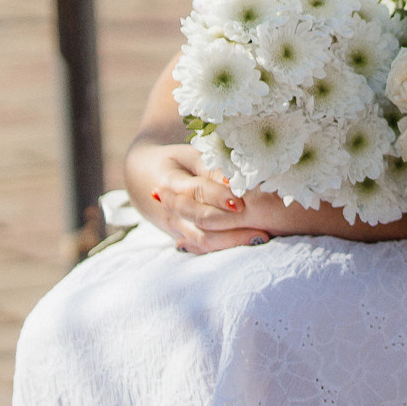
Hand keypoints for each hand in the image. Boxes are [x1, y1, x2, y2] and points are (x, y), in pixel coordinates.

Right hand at [124, 139, 270, 253]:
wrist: (143, 179)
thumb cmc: (177, 163)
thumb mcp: (192, 157)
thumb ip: (212, 168)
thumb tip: (237, 180)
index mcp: (171, 181)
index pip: (197, 190)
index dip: (219, 196)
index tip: (241, 203)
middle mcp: (170, 208)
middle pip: (201, 220)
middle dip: (231, 227)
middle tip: (262, 229)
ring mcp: (175, 226)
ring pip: (203, 239)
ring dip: (232, 242)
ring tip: (260, 238)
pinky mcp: (182, 237)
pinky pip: (203, 247)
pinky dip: (225, 248)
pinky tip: (249, 246)